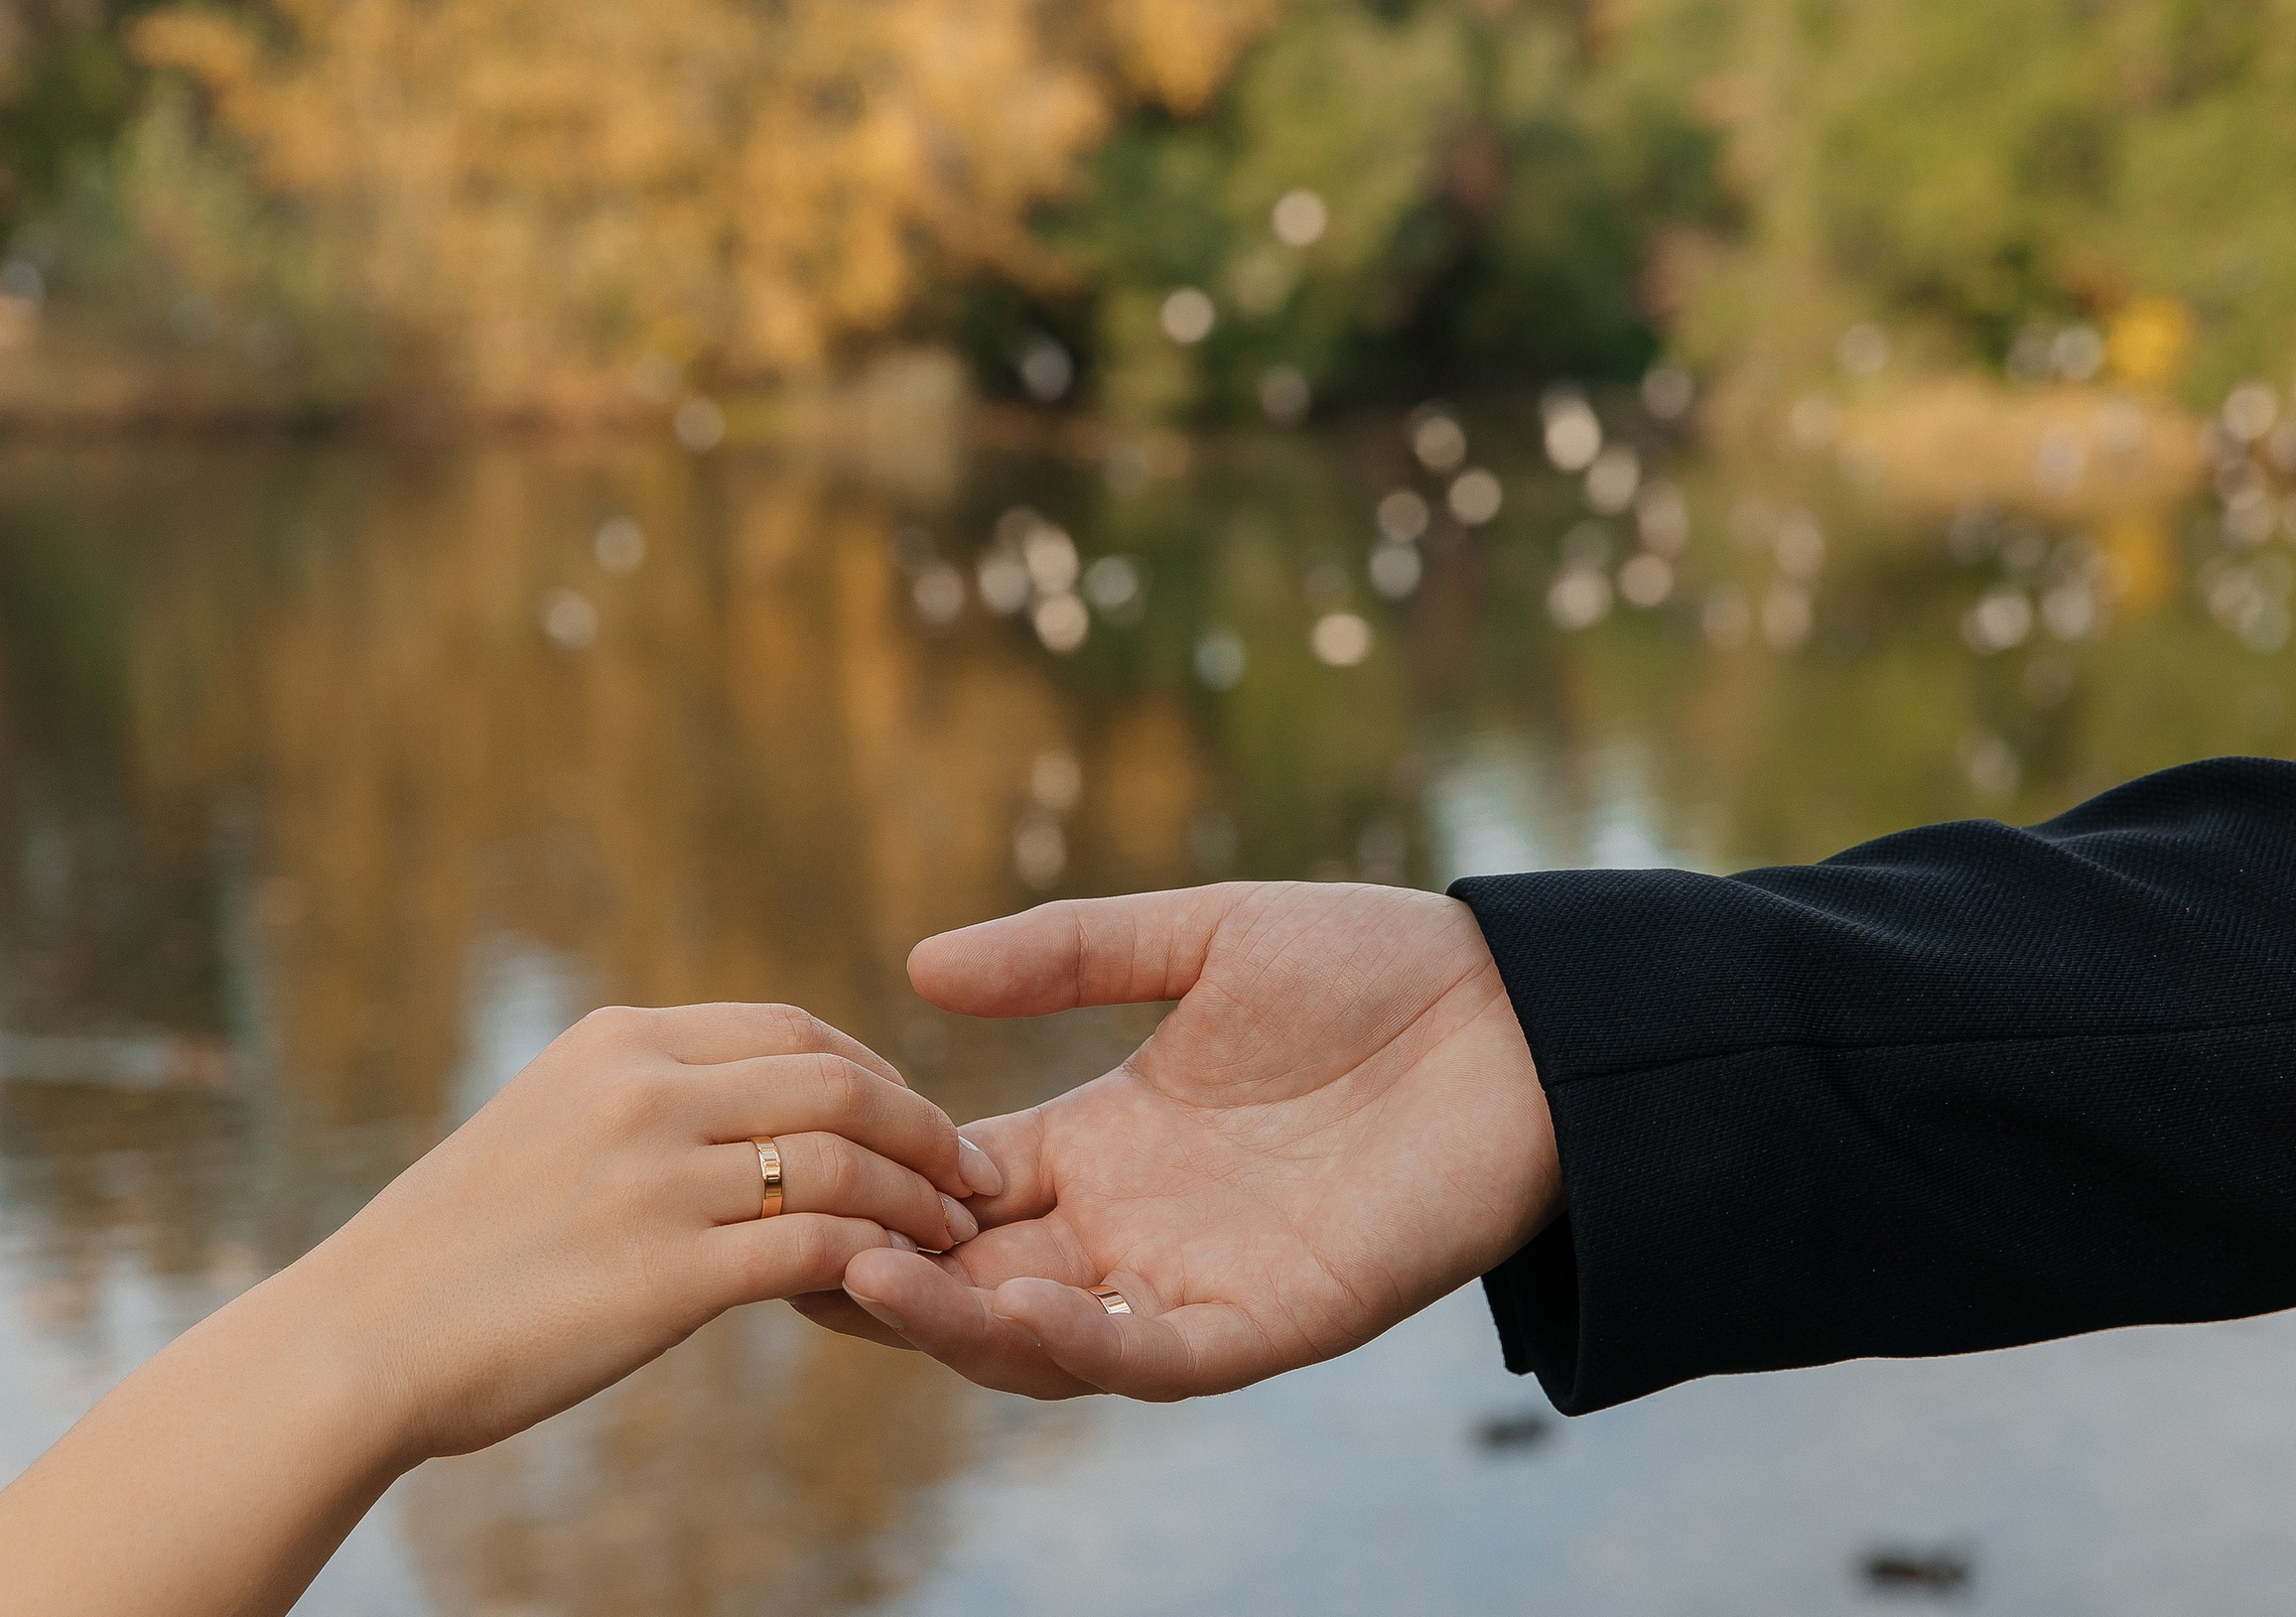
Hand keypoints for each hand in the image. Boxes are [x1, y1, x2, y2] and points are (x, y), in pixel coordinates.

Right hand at [295, 1003, 999, 1461]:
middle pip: (836, 1078)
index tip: (916, 1114)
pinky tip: (900, 1283)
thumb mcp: (549, 1125)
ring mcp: (653, 1180)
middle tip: (973, 1173)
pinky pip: (814, 1251)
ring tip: (955, 1235)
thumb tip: (750, 1112)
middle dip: (923, 1124)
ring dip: (917, 1197)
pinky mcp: (665, 1275)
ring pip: (840, 1160)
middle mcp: (641, 1091)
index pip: (792, 1027)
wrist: (361, 1341)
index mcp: (618, 1041)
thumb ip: (651, 1103)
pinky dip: (875, 1261)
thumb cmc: (459, 1250)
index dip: (877, 1068)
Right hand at [797, 883, 1559, 1399]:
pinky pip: (1154, 1355)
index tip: (787, 1163)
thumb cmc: (1371, 964)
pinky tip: (1003, 1305)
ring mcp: (1199, 1279)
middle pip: (978, 1277)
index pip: (961, 1186)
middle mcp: (1137, 1225)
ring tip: (857, 1274)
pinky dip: (1076, 1343)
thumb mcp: (1198, 939)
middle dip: (884, 1272)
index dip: (878, 1183)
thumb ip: (1066, 954)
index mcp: (1107, 1142)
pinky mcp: (1275, 1320)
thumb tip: (917, 965)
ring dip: (952, 1321)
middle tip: (777, 1245)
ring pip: (1046, 1338)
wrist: (1518, 1014)